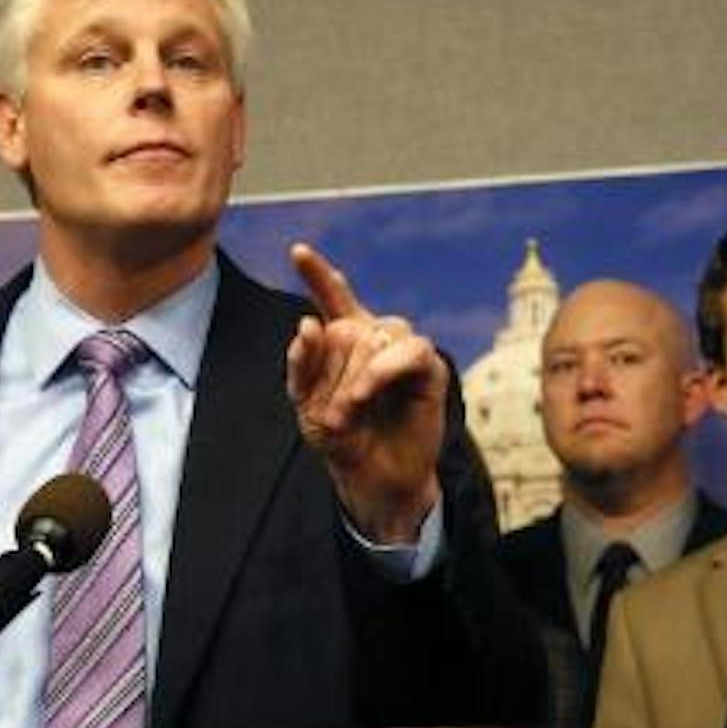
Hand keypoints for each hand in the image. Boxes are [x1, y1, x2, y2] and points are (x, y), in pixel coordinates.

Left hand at [284, 242, 446, 542]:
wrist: (373, 477)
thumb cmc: (343, 439)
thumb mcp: (306, 404)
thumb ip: (303, 364)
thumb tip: (309, 323)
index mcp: (343, 340)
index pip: (332, 298)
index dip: (318, 273)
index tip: (297, 250)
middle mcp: (375, 337)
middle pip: (347, 327)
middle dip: (332, 372)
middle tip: (331, 416)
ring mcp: (402, 351)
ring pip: (376, 335)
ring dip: (354, 377)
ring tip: (347, 411)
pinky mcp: (429, 369)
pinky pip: (409, 350)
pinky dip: (382, 370)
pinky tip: (366, 392)